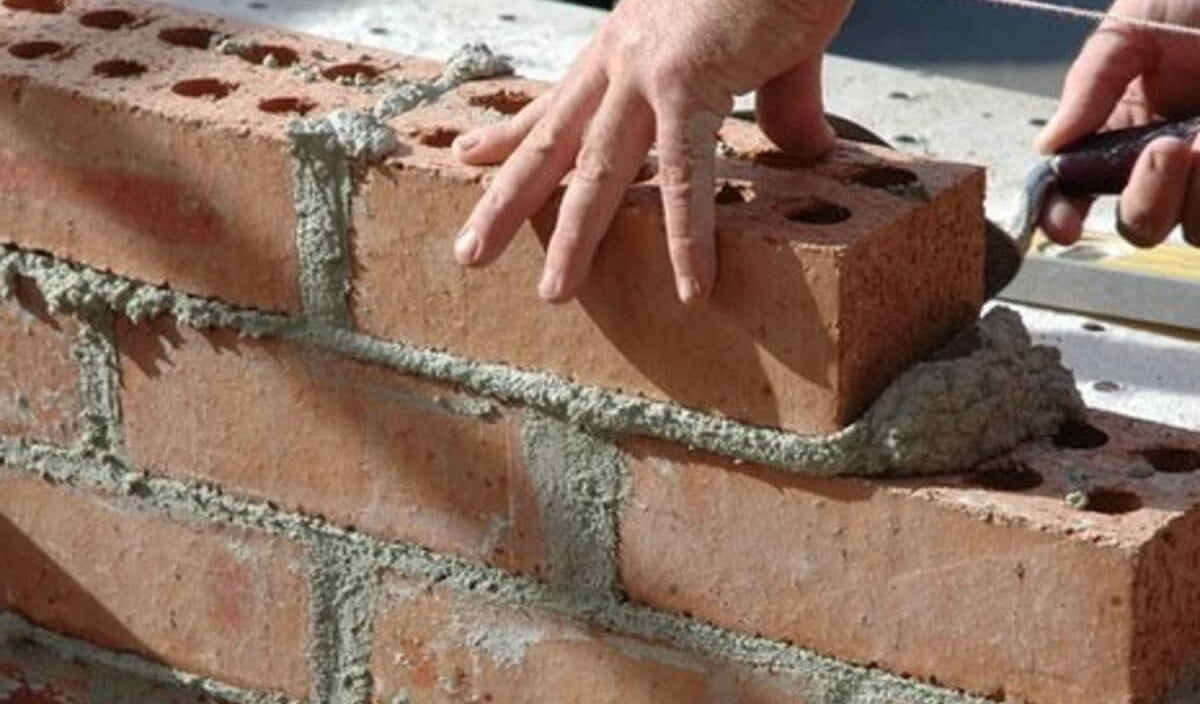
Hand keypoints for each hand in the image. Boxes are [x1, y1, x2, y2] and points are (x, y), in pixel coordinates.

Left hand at [451, 0, 852, 302]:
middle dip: (506, 201)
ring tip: (553, 295)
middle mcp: (621, 58)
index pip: (556, 101)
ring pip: (595, 169)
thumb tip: (802, 151)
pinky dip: (689, 236)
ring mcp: (647, 71)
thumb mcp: (765, 44)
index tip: (470, 158)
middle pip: (551, 143)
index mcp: (626, 43)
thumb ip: (775, 103)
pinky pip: (687, 174)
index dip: (510, 134)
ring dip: (571, 236)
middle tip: (467, 253)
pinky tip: (692, 289)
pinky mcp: (692, 82)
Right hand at [1037, 0, 1199, 246]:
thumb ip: (1089, 86)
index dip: (1064, 216)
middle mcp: (1168, 166)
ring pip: (1195, 231)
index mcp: (1120, 137)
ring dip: (1198, 196)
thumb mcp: (1131, 30)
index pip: (1079, 193)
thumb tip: (1048, 147)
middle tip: (1167, 147)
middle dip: (1147, 197)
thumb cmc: (1194, 3)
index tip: (1066, 225)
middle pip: (1140, 224)